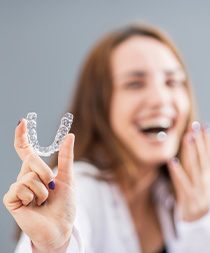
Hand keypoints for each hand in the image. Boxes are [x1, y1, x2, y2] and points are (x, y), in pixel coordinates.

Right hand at [3, 119, 75, 251]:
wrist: (61, 228)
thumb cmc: (64, 205)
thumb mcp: (68, 178)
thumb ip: (66, 157)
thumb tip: (70, 135)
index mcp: (37, 171)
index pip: (26, 150)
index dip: (22, 136)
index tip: (22, 121)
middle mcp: (25, 177)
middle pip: (30, 159)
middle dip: (45, 172)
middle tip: (52, 187)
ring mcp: (18, 188)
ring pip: (28, 175)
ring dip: (42, 190)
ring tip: (43, 201)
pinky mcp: (11, 199)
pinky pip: (21, 187)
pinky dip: (33, 197)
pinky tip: (34, 206)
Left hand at [168, 122, 209, 221]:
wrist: (197, 225)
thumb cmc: (196, 198)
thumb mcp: (201, 182)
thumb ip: (199, 166)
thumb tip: (197, 150)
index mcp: (209, 177)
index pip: (209, 156)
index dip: (207, 141)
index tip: (204, 126)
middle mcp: (206, 182)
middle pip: (202, 158)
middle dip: (199, 141)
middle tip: (194, 125)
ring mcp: (198, 191)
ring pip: (194, 168)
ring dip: (191, 151)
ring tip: (187, 137)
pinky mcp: (188, 200)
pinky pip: (182, 184)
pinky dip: (177, 172)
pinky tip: (172, 160)